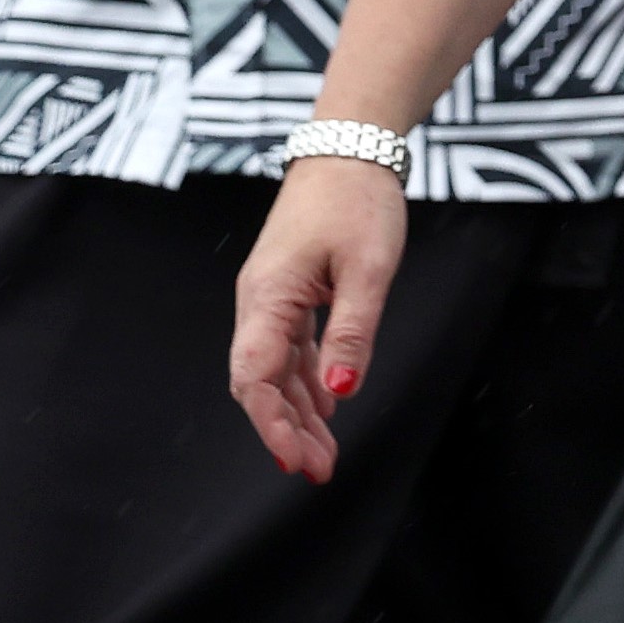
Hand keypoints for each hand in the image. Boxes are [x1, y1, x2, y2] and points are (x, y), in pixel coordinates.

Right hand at [229, 156, 411, 482]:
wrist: (348, 151)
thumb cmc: (358, 201)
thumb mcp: (368, 268)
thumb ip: (352, 331)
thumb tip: (341, 393)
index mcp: (268, 296)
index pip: (255, 376)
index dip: (271, 423)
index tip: (296, 460)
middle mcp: (259, 303)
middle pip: (259, 382)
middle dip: (285, 430)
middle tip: (318, 471)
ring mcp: (271, 298)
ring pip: (275, 370)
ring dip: (296, 413)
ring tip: (323, 455)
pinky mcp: (289, 293)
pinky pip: (289, 349)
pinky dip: (306, 382)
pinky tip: (326, 407)